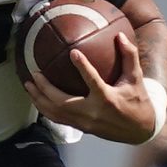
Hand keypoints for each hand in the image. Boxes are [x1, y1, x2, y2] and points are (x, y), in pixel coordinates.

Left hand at [25, 29, 161, 143]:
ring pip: (55, 113)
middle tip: (34, 73)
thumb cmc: (137, 101)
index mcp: (107, 99)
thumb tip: (120, 35)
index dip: (83, 67)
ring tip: (28, 85)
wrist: (139, 130)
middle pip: (62, 102)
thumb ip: (129, 56)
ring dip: (39, 99)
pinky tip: (36, 98)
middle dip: (45, 88)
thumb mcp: (136, 79)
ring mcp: (84, 123)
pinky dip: (44, 109)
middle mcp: (92, 113)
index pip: (93, 81)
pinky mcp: (80, 128)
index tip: (73, 53)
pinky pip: (57, 119)